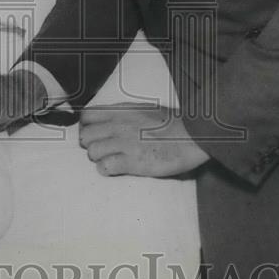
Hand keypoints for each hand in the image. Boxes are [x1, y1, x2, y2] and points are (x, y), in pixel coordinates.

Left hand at [79, 105, 209, 177]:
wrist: (193, 137)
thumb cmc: (172, 124)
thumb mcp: (144, 109)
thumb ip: (123, 113)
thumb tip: (107, 118)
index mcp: (121, 111)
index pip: (87, 116)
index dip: (87, 127)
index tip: (94, 134)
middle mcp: (119, 125)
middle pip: (85, 136)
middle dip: (90, 144)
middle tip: (102, 150)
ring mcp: (124, 143)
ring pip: (92, 152)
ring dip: (98, 158)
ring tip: (111, 159)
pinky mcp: (132, 162)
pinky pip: (105, 167)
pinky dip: (106, 170)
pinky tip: (116, 168)